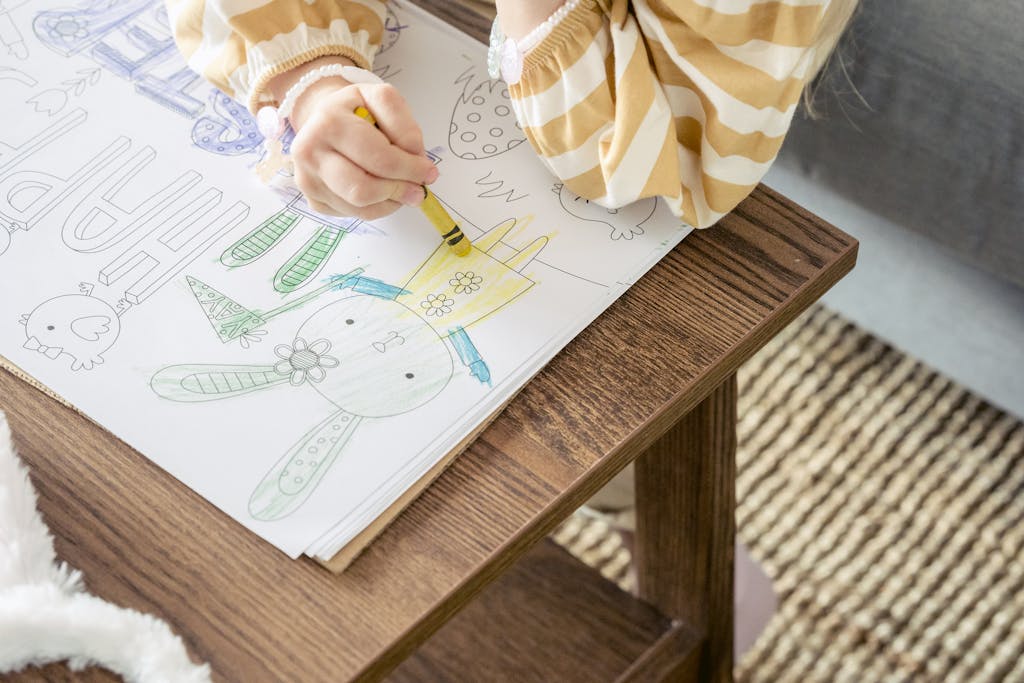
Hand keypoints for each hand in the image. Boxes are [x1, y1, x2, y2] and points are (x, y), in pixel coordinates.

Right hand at [269, 57, 437, 220]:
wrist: (324, 119)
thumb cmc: (356, 110)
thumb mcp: (382, 99)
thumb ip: (404, 125)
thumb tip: (416, 160)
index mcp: (329, 123)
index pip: (378, 158)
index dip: (410, 169)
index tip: (429, 172)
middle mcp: (310, 153)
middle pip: (364, 189)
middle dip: (399, 191)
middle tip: (418, 190)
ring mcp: (308, 180)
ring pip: (360, 207)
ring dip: (390, 202)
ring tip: (401, 188)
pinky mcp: (313, 200)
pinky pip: (354, 215)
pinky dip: (376, 207)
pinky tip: (381, 190)